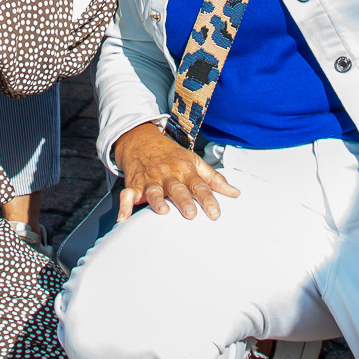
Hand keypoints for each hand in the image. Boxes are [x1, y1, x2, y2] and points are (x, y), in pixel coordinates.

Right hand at [114, 122, 240, 221]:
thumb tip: (235, 193)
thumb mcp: (194, 162)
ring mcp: (150, 179)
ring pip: (153, 191)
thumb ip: (214, 179)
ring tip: (162, 211)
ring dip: (157, 201)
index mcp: (185, 170)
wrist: (141, 140)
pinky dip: (124, 206)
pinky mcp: (134, 184)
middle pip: (177, 188)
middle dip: (183, 200)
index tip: (215, 213)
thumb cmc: (171, 155)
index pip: (199, 185)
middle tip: (190, 213)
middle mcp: (168, 174)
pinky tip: (123, 218)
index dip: (208, 199)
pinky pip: (127, 195)